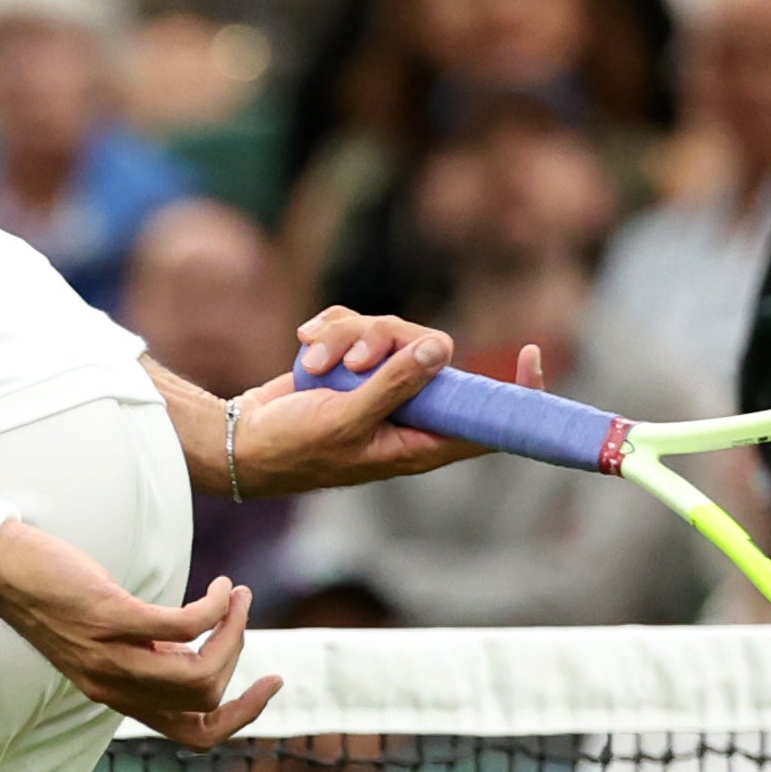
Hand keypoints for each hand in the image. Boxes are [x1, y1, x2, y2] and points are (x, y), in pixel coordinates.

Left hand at [0, 527, 278, 746]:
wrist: (2, 571)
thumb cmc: (58, 597)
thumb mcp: (109, 640)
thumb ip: (149, 655)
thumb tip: (199, 646)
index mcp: (119, 697)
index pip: (194, 736)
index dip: (243, 718)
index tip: (271, 682)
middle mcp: (115, 686)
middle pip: (206, 700)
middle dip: (238, 655)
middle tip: (238, 613)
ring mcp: (111, 656)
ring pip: (198, 672)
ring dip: (231, 632)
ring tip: (234, 597)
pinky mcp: (110, 619)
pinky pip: (182, 626)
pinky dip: (213, 608)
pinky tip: (218, 586)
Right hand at [228, 309, 546, 496]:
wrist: (239, 439)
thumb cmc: (291, 447)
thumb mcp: (344, 420)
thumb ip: (394, 386)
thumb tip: (442, 350)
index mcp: (417, 441)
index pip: (485, 422)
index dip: (516, 392)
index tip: (531, 352)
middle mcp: (406, 411)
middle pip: (434, 354)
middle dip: (393, 343)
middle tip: (356, 360)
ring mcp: (379, 384)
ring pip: (394, 334)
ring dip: (351, 338)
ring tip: (314, 362)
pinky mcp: (353, 363)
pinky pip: (360, 325)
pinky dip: (332, 330)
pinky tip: (307, 343)